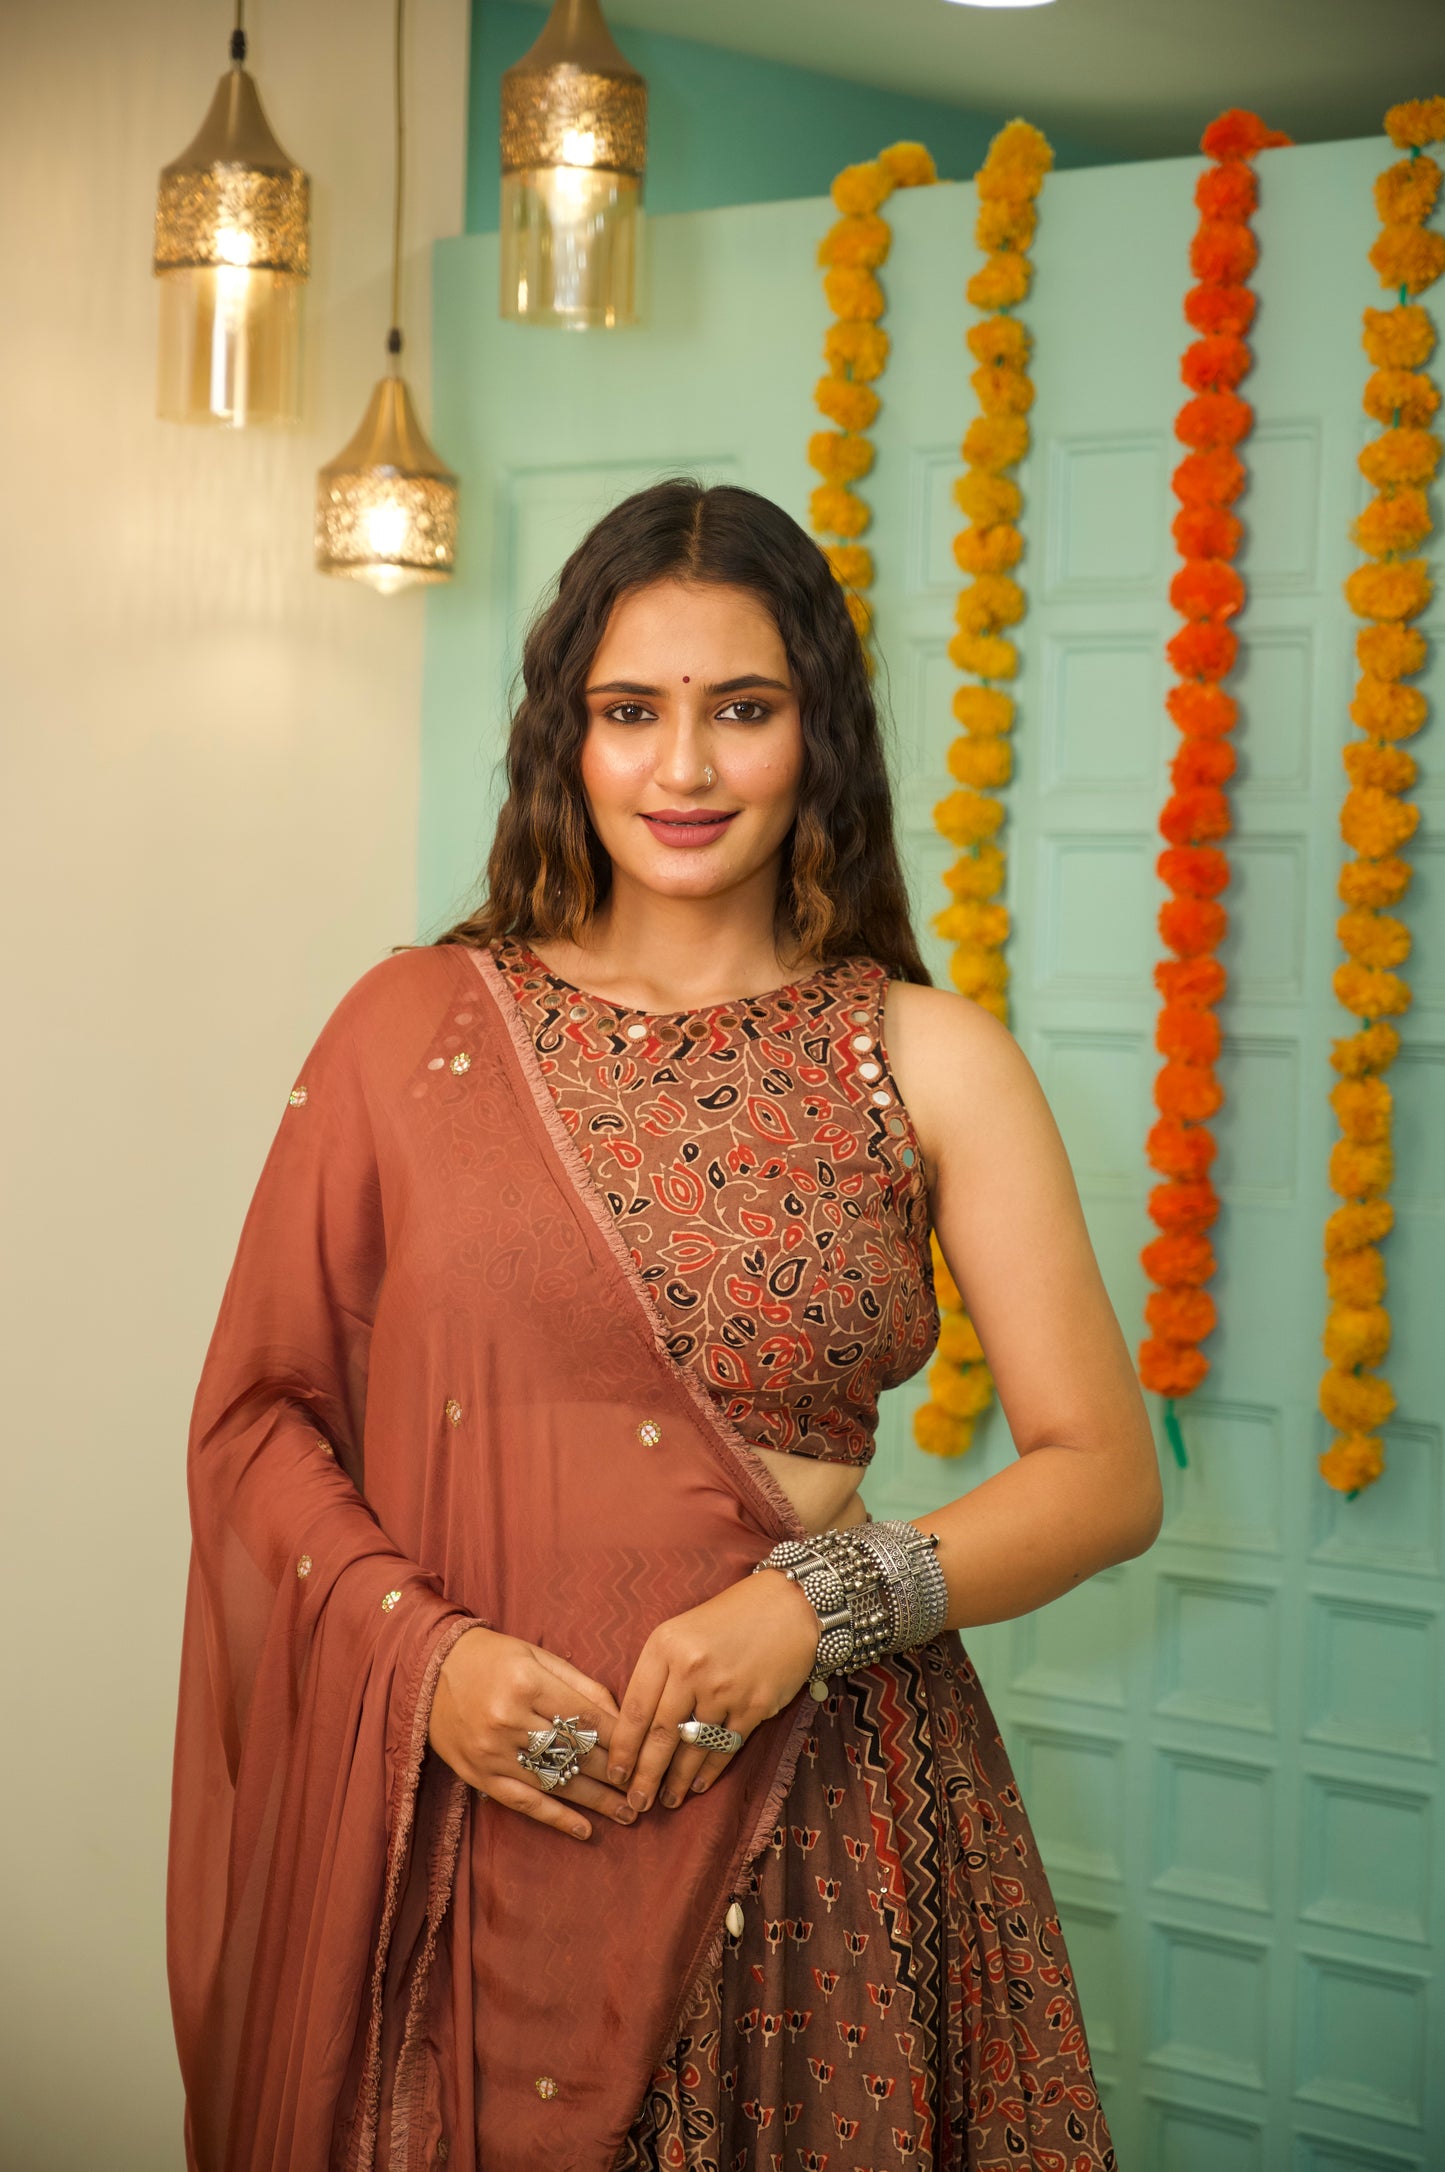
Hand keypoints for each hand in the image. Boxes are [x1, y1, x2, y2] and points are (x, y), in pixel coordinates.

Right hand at [428, 1626, 634, 1841]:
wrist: (429, 1670)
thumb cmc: (492, 1657)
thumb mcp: (537, 1655)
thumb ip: (579, 1683)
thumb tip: (620, 1715)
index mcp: (526, 1683)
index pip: (586, 1716)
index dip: (621, 1737)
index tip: (648, 1751)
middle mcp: (508, 1719)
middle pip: (574, 1752)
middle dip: (616, 1772)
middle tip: (646, 1788)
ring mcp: (492, 1752)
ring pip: (555, 1782)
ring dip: (596, 1801)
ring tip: (629, 1814)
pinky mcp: (479, 1775)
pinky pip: (524, 1803)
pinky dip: (556, 1819)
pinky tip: (585, 1830)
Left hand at [607, 1570, 819, 1812]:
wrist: (788, 1606)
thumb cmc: (728, 1619)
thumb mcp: (681, 1632)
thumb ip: (659, 1673)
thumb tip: (637, 1728)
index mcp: (666, 1646)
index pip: (636, 1709)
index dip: (623, 1749)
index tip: (614, 1775)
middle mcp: (692, 1668)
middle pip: (660, 1736)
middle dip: (645, 1776)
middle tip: (635, 1803)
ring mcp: (725, 1689)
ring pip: (693, 1747)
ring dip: (677, 1780)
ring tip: (666, 1800)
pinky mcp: (755, 1705)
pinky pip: (725, 1747)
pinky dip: (710, 1771)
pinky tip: (698, 1786)